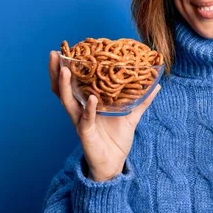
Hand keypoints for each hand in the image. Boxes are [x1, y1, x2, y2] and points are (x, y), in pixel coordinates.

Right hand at [48, 51, 160, 180]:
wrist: (114, 163)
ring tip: (64, 70)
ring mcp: (80, 120)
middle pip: (62, 88)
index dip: (67, 66)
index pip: (73, 81)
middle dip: (56, 70)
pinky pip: (86, 118)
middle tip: (54, 53)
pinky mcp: (85, 133)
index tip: (66, 49)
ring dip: (64, 85)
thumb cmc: (117, 139)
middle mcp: (80, 109)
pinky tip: (92, 99)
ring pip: (67, 100)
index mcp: (87, 102)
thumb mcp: (131, 116)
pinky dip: (89, 108)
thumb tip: (157, 85)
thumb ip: (142, 100)